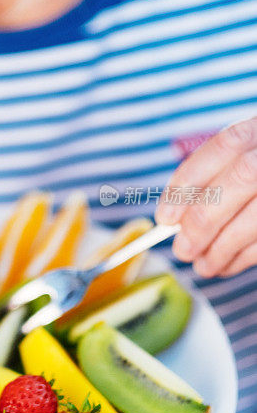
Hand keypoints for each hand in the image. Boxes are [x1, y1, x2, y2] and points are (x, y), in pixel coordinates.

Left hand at [155, 116, 256, 277]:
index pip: (224, 146)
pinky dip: (242, 258)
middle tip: (182, 250)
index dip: (190, 181)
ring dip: (222, 249)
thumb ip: (209, 181)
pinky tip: (225, 264)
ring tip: (202, 266)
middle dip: (204, 221)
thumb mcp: (235, 162)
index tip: (165, 217)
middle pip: (242, 179)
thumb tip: (172, 219)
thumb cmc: (250, 174)